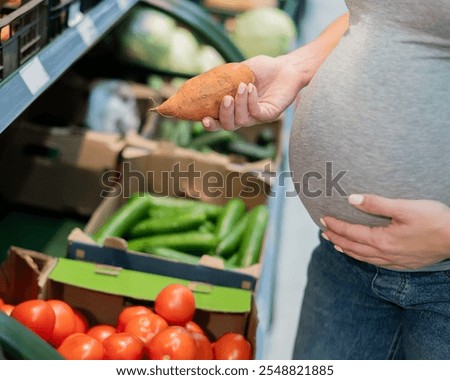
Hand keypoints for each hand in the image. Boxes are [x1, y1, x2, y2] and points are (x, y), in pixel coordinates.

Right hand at [202, 55, 305, 130]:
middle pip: (229, 126)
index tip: (203, 119)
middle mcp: (245, 116)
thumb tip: (202, 81)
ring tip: (242, 86)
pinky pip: (256, 113)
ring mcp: (257, 117)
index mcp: (234, 109)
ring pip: (242, 120)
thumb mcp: (239, 72)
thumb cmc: (262, 69)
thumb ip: (223, 79)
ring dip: (239, 103)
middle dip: (224, 115)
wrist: (286, 66)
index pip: (219, 122)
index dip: (210, 124)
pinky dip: (251, 101)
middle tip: (226, 99)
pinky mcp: (270, 114)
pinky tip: (251, 88)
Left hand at [321, 194, 449, 269]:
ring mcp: (394, 261)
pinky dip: (362, 258)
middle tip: (323, 231)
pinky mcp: (404, 264)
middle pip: (353, 247)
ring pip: (363, 257)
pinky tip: (362, 255)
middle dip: (336, 238)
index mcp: (382, 240)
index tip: (322, 219)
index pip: (351, 232)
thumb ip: (376, 203)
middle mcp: (385, 254)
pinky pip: (376, 263)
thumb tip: (351, 199)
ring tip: (335, 244)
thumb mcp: (404, 207)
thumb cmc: (435, 220)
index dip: (335, 225)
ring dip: (347, 249)